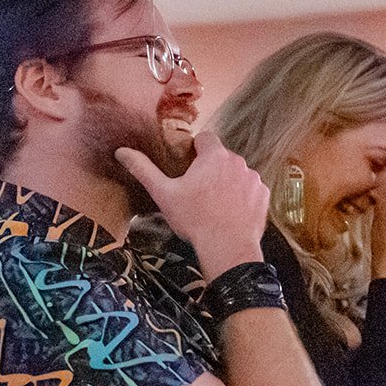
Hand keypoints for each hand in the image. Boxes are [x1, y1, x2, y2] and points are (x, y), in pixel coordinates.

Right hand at [116, 131, 267, 278]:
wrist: (227, 248)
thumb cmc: (195, 220)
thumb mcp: (164, 194)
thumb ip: (143, 170)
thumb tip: (122, 152)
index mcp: (214, 156)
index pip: (205, 138)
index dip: (195, 150)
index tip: (188, 166)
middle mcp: (238, 162)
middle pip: (221, 157)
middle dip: (211, 168)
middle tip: (198, 191)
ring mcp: (253, 179)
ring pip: (237, 173)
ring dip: (228, 182)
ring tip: (215, 204)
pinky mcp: (263, 195)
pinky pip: (251, 189)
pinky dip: (242, 196)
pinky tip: (231, 211)